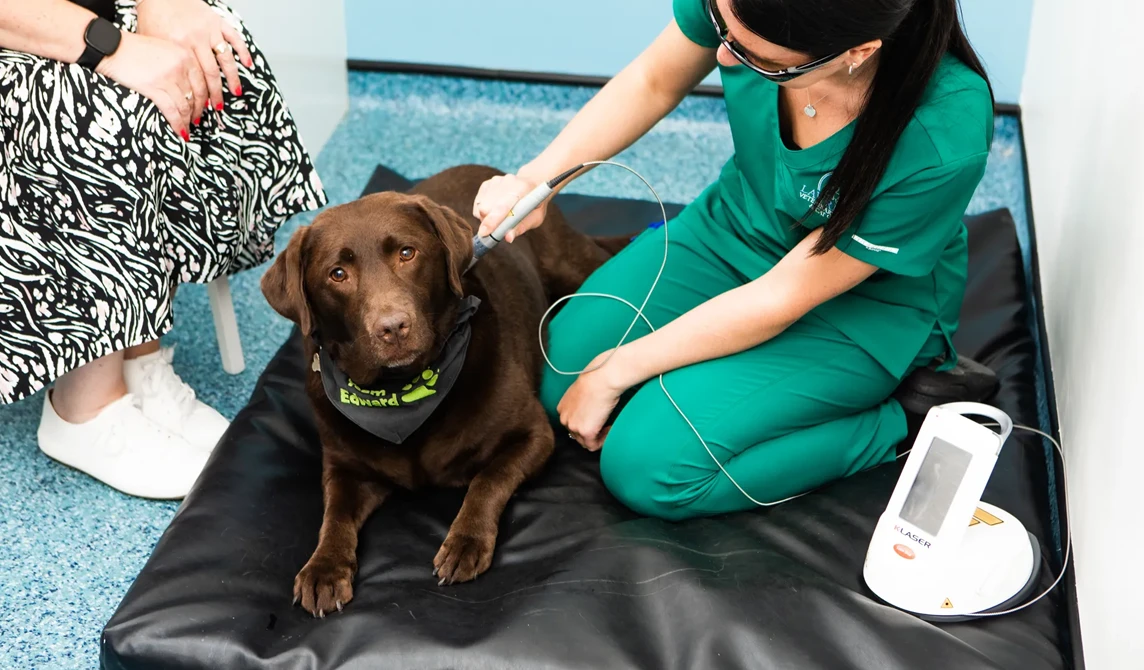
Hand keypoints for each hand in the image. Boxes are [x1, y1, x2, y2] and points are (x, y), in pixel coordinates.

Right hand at [96, 31, 201, 139]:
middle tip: (198, 120)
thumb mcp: (164, 49)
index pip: (204, 81)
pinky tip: (180, 131)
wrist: (111, 47)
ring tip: (188, 128)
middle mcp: (181, 66)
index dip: (207, 97)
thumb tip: (190, 85)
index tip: (207, 106)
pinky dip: (177, 123)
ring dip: (188, 120)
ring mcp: (168, 78)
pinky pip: (172, 111)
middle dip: (199, 111)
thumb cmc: (135, 49)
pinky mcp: (154, 88)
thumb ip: (179, 63)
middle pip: (198, 95)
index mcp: (185, 55)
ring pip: (185, 105)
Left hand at [136, 0, 252, 112]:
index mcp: (179, 47)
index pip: (194, 79)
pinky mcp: (216, 20)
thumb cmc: (151, 15)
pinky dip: (243, 51)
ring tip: (236, 92)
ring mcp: (209, 30)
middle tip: (218, 108)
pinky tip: (248, 65)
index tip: (200, 109)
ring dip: (232, 78)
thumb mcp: (152, 43)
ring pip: (226, 60)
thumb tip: (170, 86)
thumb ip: (164, 62)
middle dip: (216, 94)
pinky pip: (234, 37)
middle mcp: (196, 40)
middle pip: (211, 74)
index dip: (198, 97)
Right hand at [473, 173, 546, 242]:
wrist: (532, 186)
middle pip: (487, 207)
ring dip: (486, 218)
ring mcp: (495, 181)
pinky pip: (477, 203)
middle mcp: (507, 182)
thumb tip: (508, 238)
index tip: (484, 233)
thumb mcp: (536, 217)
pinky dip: (482, 213)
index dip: (492, 220)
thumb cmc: (535, 205)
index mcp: (522, 189)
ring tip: (500, 218)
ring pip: (480, 206)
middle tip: (499, 228)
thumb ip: (522, 227)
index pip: (503, 206)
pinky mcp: (487, 184)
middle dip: (489, 223)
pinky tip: (495, 211)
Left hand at [558, 350, 629, 451]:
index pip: (571, 425)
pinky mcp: (586, 432)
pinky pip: (593, 445)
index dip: (585, 424)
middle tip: (604, 425)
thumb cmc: (595, 381)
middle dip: (590, 432)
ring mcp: (574, 427)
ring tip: (607, 426)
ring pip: (584, 442)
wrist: (600, 380)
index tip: (596, 419)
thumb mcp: (581, 393)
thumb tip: (589, 410)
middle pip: (577, 435)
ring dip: (596, 437)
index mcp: (562, 409)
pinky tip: (609, 429)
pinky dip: (602, 441)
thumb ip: (580, 404)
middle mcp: (564, 419)